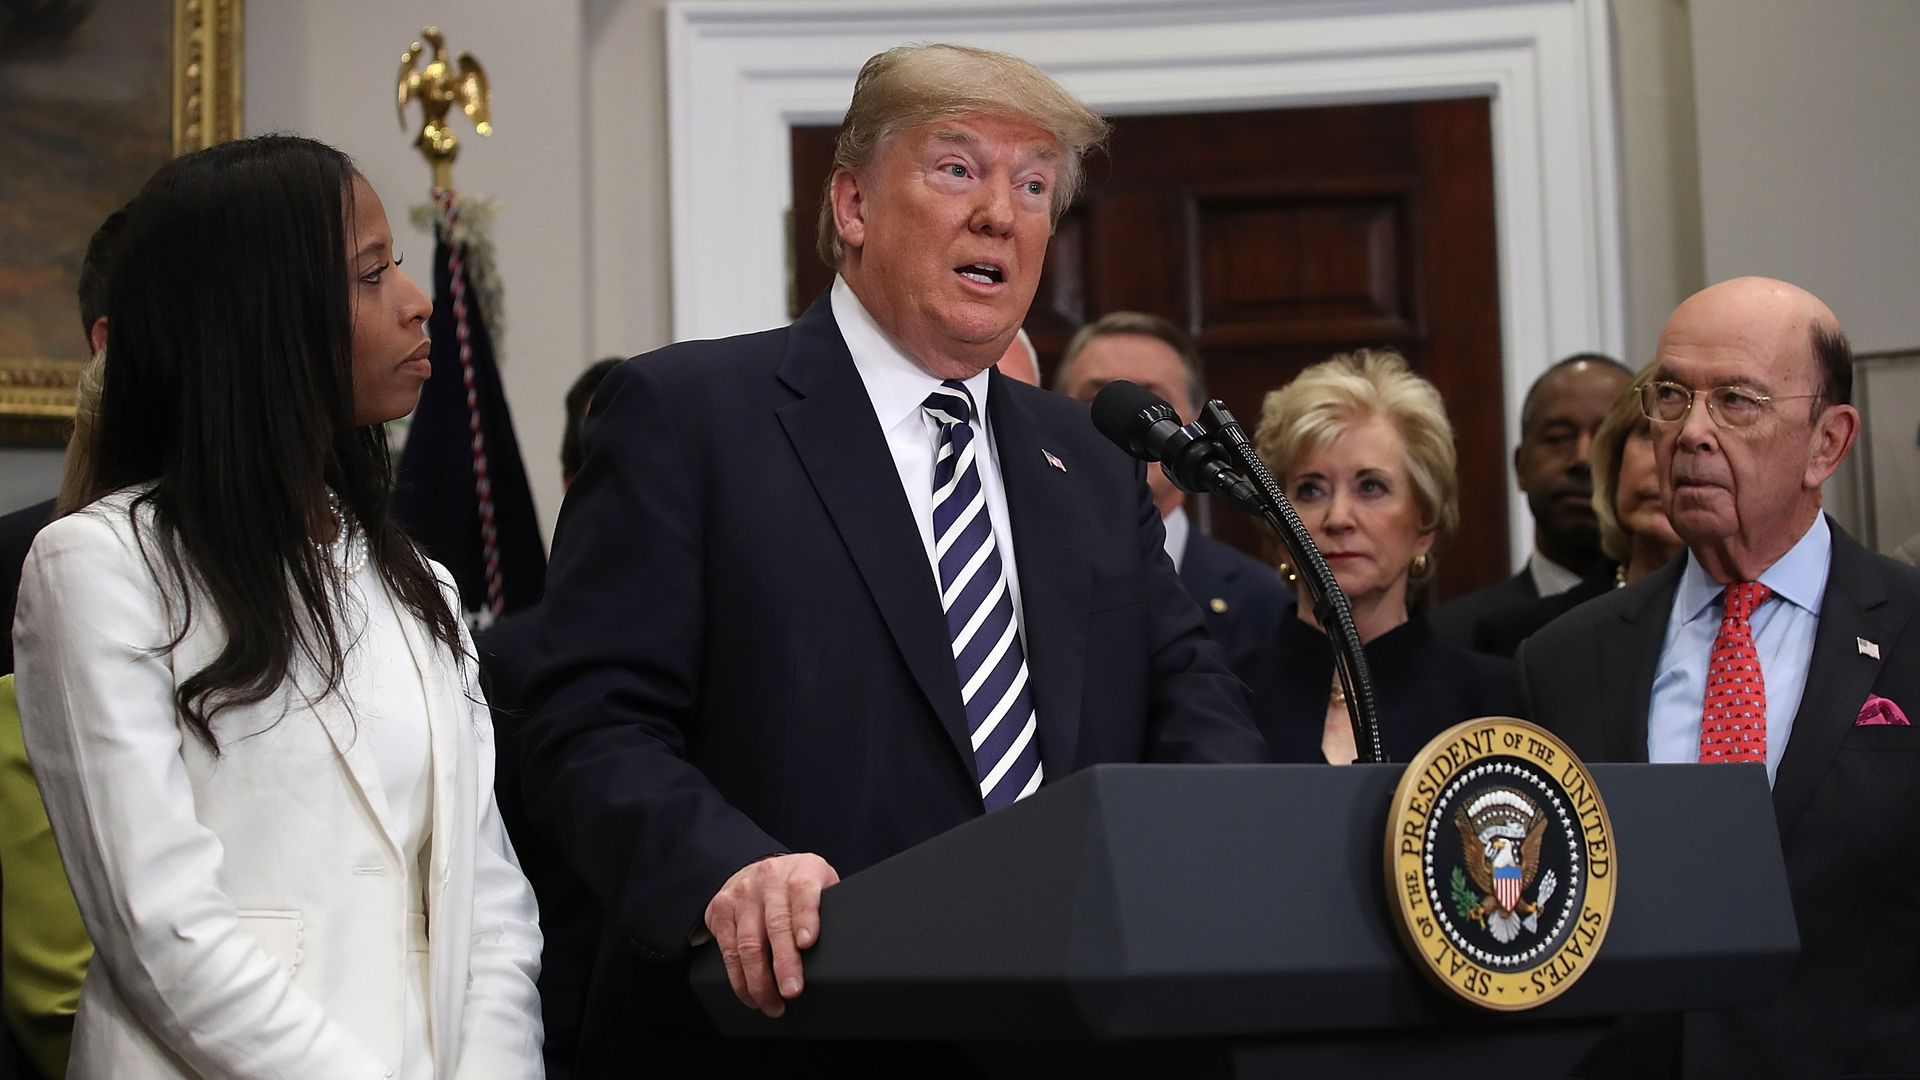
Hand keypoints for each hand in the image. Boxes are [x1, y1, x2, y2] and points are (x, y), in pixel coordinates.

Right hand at [704, 853, 839, 1017]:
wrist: (756, 867)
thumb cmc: (796, 883)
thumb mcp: (820, 882)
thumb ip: (828, 906)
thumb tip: (848, 944)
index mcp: (801, 870)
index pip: (803, 891)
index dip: (806, 918)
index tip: (808, 943)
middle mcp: (769, 878)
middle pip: (776, 924)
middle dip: (784, 963)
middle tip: (792, 991)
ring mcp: (742, 894)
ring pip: (748, 944)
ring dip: (760, 981)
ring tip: (773, 1004)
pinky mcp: (721, 911)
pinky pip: (728, 951)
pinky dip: (740, 979)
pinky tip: (751, 994)